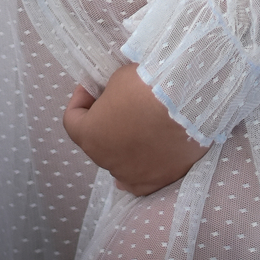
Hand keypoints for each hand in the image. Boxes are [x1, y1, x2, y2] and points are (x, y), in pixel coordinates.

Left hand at [63, 64, 210, 196]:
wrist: (187, 101)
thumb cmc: (147, 85)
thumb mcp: (119, 79)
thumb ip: (110, 94)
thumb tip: (117, 101)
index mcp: (91, 136)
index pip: (73, 121)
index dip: (81, 100)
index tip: (94, 87)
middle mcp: (107, 161)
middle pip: (99, 141)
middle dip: (106, 122)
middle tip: (123, 102)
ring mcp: (133, 175)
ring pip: (121, 161)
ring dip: (126, 143)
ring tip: (143, 125)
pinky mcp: (158, 180)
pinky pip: (143, 178)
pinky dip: (143, 166)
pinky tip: (148, 155)